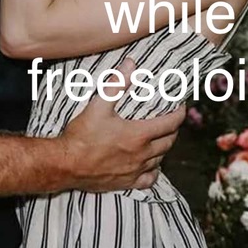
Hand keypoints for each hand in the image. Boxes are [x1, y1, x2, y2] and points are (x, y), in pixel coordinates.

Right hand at [57, 58, 185, 191]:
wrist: (66, 164)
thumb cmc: (82, 135)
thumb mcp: (99, 104)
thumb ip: (117, 84)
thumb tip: (131, 64)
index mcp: (138, 134)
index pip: (170, 124)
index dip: (179, 114)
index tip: (180, 107)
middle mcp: (141, 154)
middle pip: (169, 142)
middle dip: (173, 130)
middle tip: (171, 122)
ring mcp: (135, 170)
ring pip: (160, 160)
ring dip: (164, 149)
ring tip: (161, 139)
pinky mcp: (127, 183)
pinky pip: (148, 180)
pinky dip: (154, 172)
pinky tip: (150, 166)